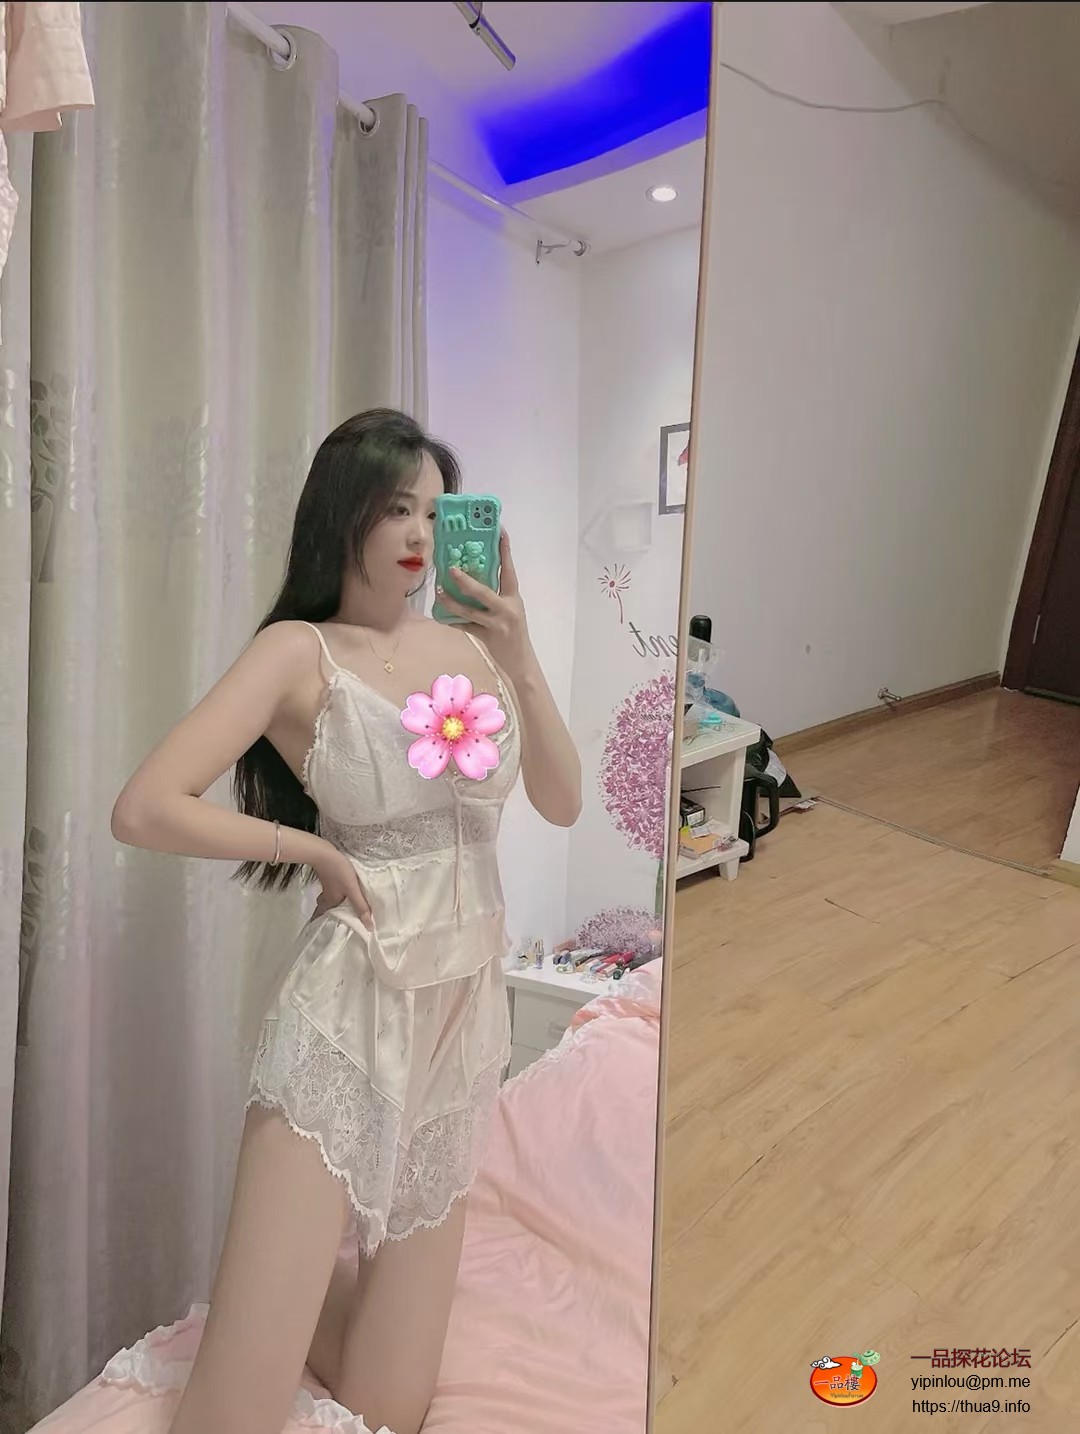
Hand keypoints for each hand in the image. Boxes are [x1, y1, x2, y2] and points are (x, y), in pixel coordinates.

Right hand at [311, 843, 373, 929]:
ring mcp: (327, 887)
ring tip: (345, 910)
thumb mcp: (353, 890)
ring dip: (336, 906)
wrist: (324, 852)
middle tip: (342, 924)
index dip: (324, 926)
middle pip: (327, 911)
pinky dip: (337, 896)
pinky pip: (333, 892)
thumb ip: (361, 906)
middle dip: (332, 917)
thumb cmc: (339, 871)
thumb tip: (369, 927)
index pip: (324, 919)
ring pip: (330, 901)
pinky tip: (343, 893)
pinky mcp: (329, 878)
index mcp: (331, 903)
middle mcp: (327, 897)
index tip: (329, 934)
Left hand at [437, 531, 530, 675]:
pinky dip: (453, 621)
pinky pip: (466, 626)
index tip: (500, 532)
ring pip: (470, 610)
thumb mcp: (510, 611)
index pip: (508, 570)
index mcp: (514, 597)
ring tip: (440, 592)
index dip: (504, 551)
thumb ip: (495, 597)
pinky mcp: (488, 636)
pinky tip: (441, 616)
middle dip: (465, 581)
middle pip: (483, 591)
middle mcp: (507, 608)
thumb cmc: (514, 632)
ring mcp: (497, 623)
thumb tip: (472, 580)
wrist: (521, 660)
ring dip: (451, 601)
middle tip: (451, 569)